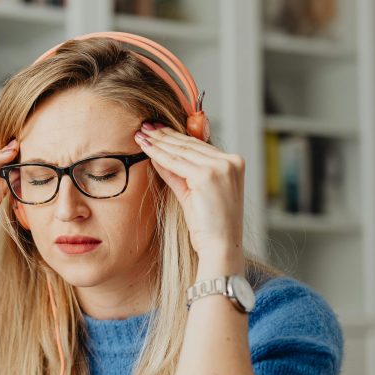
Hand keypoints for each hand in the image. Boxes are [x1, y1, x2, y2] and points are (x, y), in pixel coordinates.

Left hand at [135, 123, 244, 263]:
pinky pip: (176, 162)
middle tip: (145, 126)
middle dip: (164, 135)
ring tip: (141, 134)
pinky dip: (159, 154)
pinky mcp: (207, 175)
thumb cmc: (209, 227)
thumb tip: (159, 157)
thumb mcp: (194, 194)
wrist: (220, 247)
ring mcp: (220, 167)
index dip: (176, 136)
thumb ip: (179, 174)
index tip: (158, 130)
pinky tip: (146, 148)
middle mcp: (230, 161)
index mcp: (233, 163)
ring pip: (181, 150)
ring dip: (158, 141)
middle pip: (190, 144)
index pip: (199, 145)